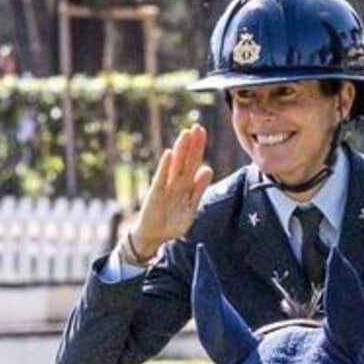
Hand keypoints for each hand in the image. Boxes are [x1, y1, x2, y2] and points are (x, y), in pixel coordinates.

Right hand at [130, 124, 213, 262]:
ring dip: (180, 150)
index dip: (197, 147)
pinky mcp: (155, 194)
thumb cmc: (173, 222)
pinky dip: (164, 167)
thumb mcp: (191, 206)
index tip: (202, 131)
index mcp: (185, 185)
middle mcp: (175, 182)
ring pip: (175, 166)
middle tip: (197, 127)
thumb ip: (198, 189)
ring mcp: (165, 187)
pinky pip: (161, 179)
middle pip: (185, 160)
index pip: (193, 162)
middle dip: (191, 144)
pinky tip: (169, 154)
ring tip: (185, 134)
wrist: (155, 236)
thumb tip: (208, 169)